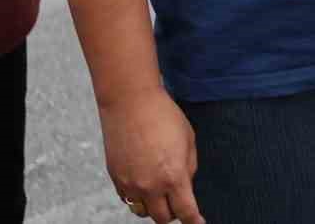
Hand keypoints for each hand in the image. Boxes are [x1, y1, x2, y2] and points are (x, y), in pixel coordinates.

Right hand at [99, 87, 205, 223]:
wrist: (131, 102)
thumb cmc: (163, 115)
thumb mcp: (188, 140)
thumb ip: (189, 167)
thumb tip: (185, 184)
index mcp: (173, 176)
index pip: (186, 212)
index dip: (194, 221)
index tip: (199, 223)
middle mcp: (150, 186)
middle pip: (163, 218)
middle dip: (174, 213)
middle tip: (179, 202)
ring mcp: (130, 184)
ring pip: (142, 212)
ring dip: (154, 207)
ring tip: (160, 192)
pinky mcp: (115, 177)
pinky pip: (127, 198)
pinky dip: (137, 196)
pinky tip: (144, 181)